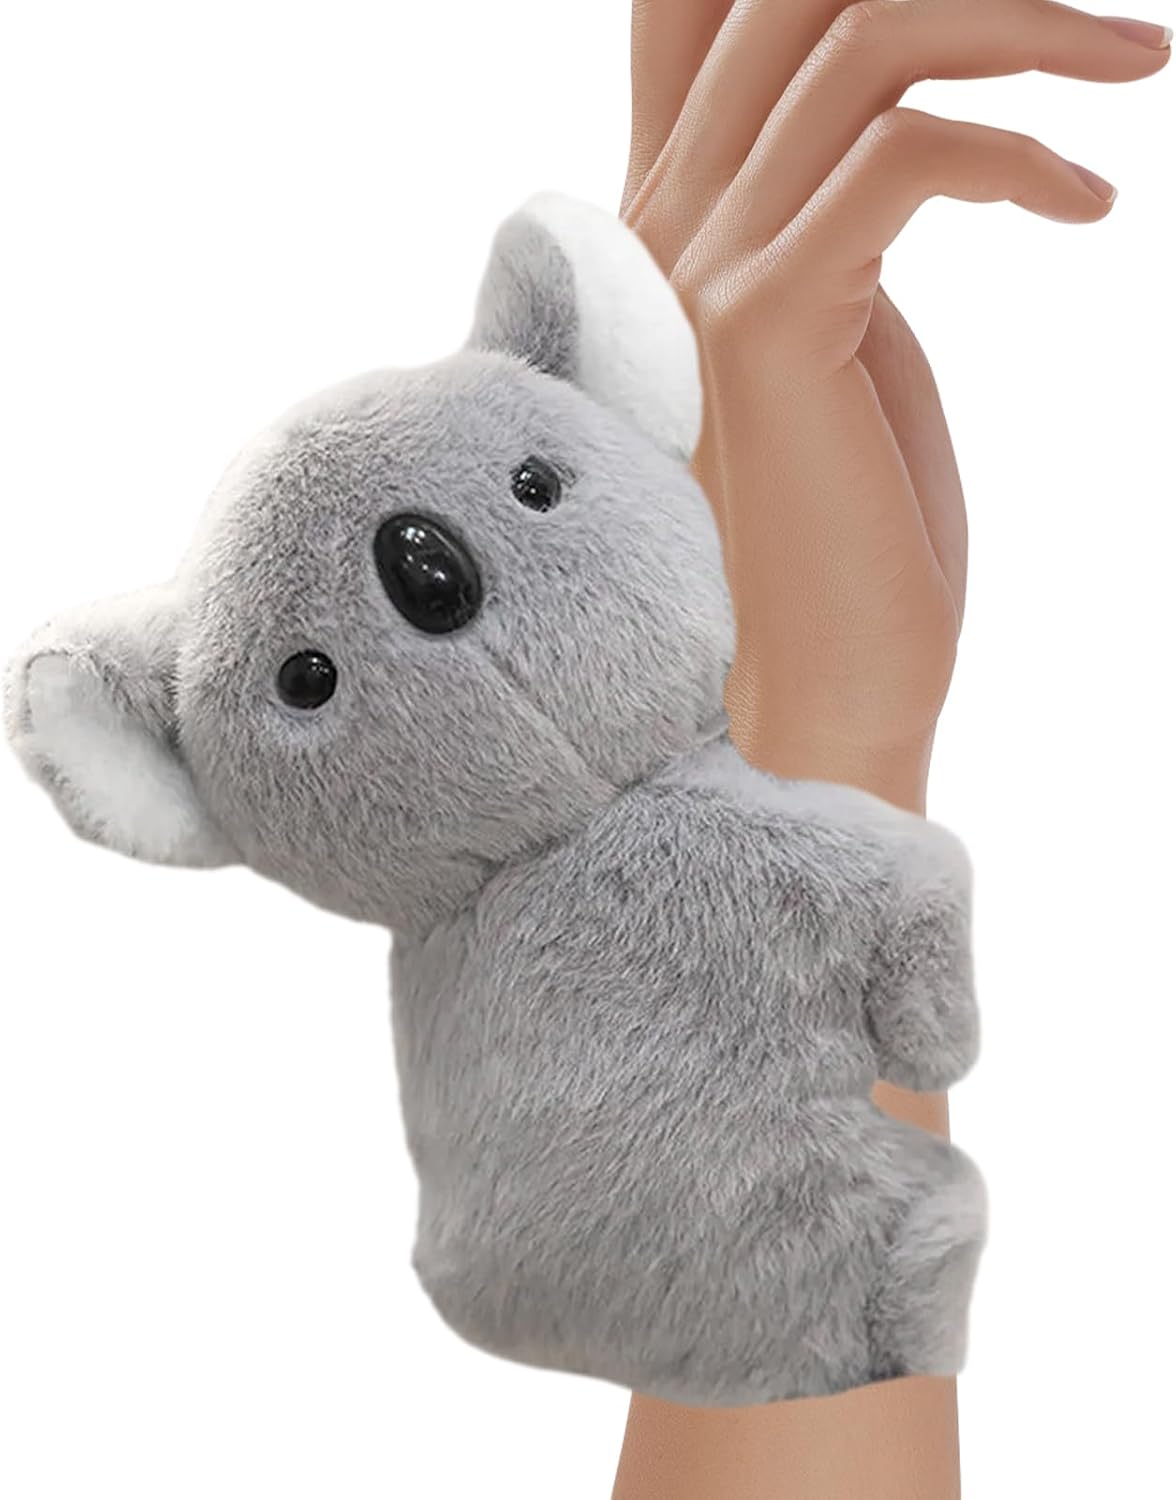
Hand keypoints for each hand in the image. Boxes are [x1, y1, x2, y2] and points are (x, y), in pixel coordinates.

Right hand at [623, 0, 1168, 801]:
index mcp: (675, 221)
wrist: (818, 681)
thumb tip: (896, 126)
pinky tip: (1089, 208)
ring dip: (1026, 28)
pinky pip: (910, 157)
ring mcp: (702, 272)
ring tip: (1135, 67)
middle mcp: (664, 224)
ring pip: (860, 46)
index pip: (693, 11)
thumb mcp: (834, 331)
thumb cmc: (847, 524)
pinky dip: (1025, 155)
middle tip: (1098, 25)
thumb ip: (829, 211)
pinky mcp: (766, 328)